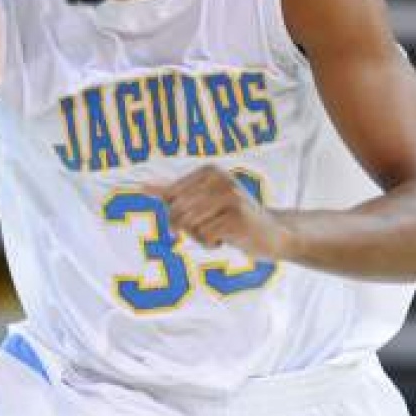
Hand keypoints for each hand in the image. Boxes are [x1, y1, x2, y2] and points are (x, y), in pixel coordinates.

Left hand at [148, 167, 290, 260]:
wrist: (274, 234)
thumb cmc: (233, 218)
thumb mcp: (203, 201)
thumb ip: (173, 193)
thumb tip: (141, 186)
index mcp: (209, 171)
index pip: (170, 196)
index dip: (176, 215)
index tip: (194, 219)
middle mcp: (219, 178)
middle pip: (176, 211)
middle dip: (187, 228)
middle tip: (207, 230)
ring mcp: (230, 196)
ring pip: (189, 225)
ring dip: (200, 237)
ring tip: (220, 232)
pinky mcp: (237, 216)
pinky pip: (204, 236)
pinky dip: (211, 244)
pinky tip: (228, 238)